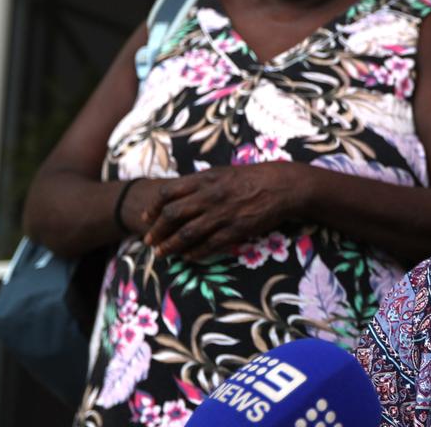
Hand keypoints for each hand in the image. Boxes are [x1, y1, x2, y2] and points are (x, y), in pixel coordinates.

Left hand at [142, 163, 304, 259]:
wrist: (283, 186)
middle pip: (173, 215)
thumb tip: (179, 193)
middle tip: (149, 241)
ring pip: (187, 233)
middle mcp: (210, 196)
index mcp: (205, 179)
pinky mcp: (236, 230)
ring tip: (162, 254)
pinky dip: (195, 253)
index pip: (168, 193)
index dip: (153, 207)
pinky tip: (189, 258)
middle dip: (156, 230)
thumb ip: (201, 183)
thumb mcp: (223, 172)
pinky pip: (209, 245)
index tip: (146, 217)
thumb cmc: (254, 177)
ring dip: (171, 246)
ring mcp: (223, 214)